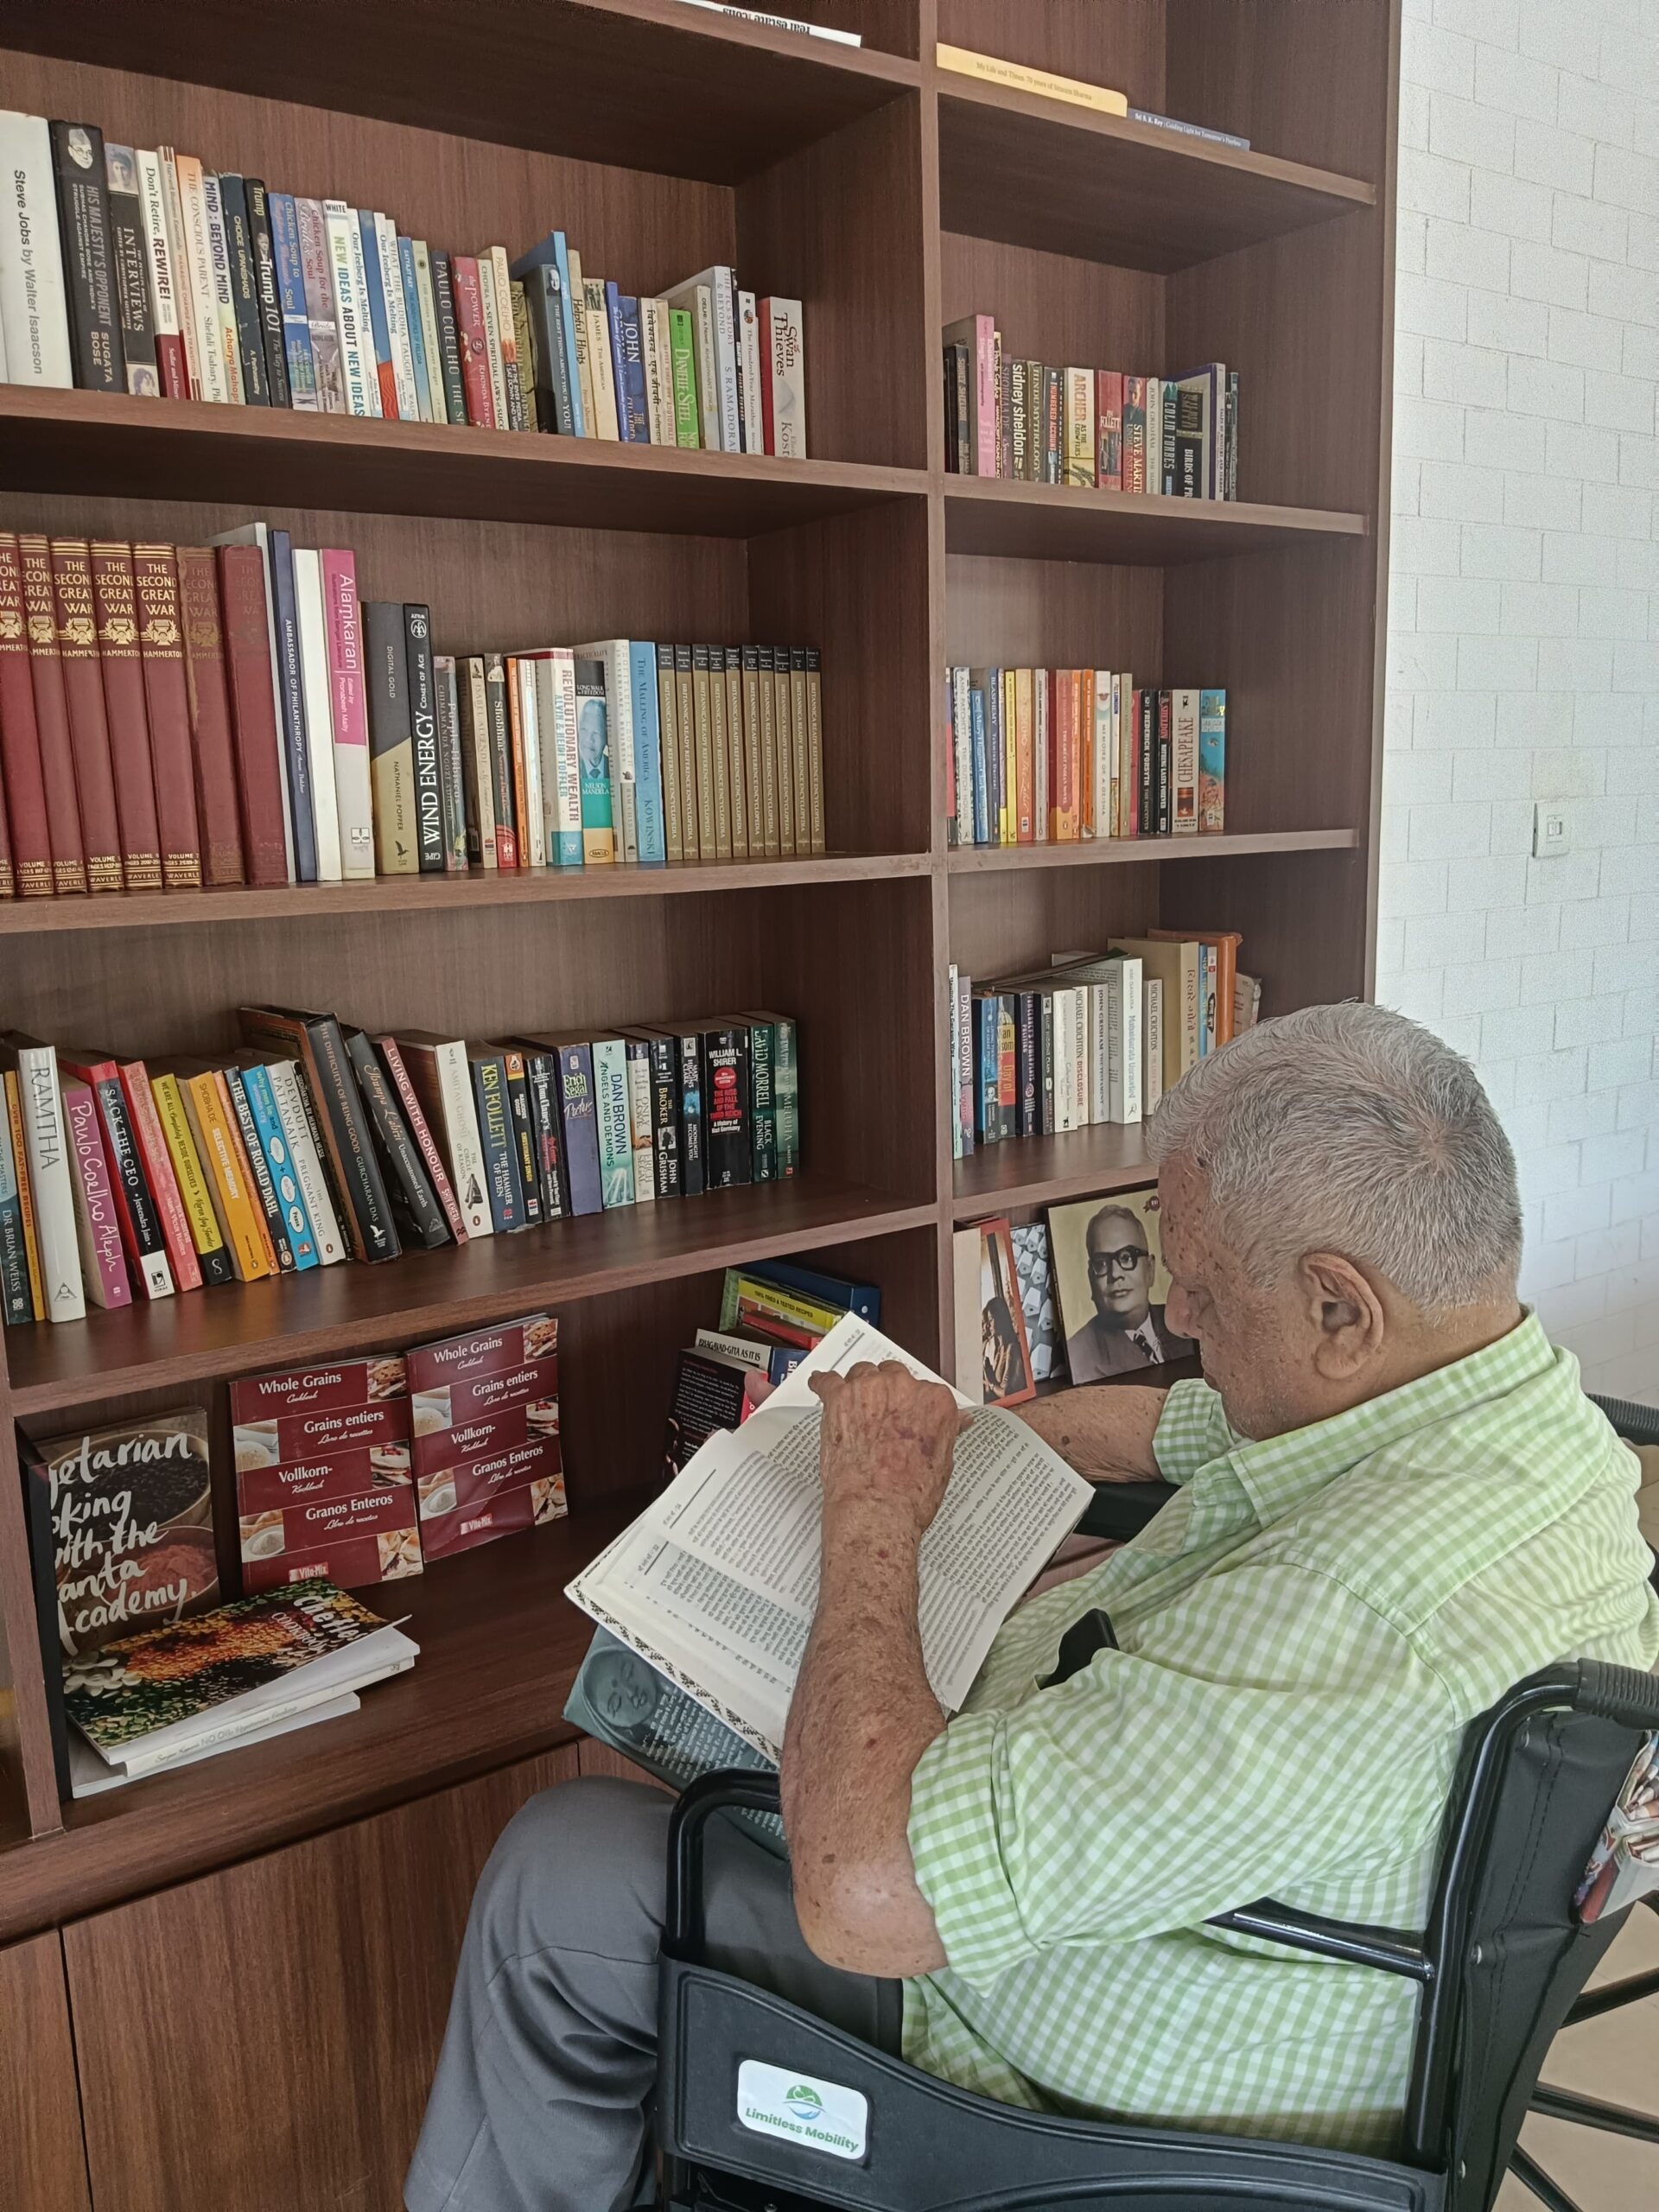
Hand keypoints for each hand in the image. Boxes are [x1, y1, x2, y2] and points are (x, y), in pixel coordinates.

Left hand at [810, 1361, 965, 1538]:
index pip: (925, 1389)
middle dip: (888, 1393)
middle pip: (893, 1376)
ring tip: (854, 1406)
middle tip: (882, 1414)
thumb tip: (956, 1420)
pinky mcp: (839, 1399)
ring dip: (859, 1387)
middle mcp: (903, 1388)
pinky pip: (826, 1381)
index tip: (907, 1411)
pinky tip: (821, 1385)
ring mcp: (869, 1390)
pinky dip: (823, 1383)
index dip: (912, 1402)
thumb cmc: (910, 1496)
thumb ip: (945, 1430)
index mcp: (934, 1401)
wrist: (877, 1510)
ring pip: (862, 1374)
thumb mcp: (942, 1462)